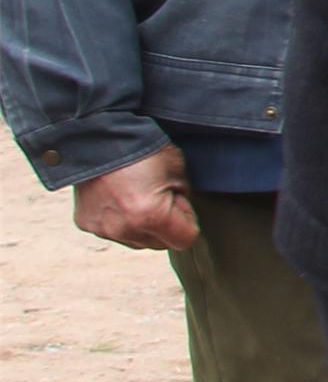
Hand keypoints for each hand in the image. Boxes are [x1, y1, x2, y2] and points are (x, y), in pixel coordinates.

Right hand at [72, 146, 195, 252]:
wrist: (98, 137)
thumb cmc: (142, 149)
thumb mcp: (177, 170)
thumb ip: (183, 198)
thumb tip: (180, 213)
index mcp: (152, 216)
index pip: (185, 239)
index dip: (187, 219)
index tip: (180, 200)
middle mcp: (125, 228)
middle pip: (160, 244)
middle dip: (167, 224)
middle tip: (159, 194)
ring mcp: (103, 228)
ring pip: (137, 240)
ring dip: (143, 225)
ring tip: (137, 194)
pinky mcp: (86, 224)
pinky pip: (114, 231)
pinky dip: (120, 220)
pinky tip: (119, 197)